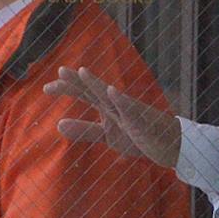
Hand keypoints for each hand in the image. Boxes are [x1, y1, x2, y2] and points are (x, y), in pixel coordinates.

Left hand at [44, 66, 180, 170]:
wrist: (171, 146)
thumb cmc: (140, 137)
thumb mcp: (107, 135)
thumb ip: (84, 130)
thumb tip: (58, 124)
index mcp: (109, 108)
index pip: (86, 94)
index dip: (68, 89)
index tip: (47, 87)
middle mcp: (118, 105)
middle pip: (94, 91)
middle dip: (77, 82)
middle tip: (59, 72)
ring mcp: (131, 112)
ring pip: (110, 97)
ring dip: (96, 84)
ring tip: (81, 72)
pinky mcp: (143, 122)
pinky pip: (131, 111)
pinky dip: (121, 101)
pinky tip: (111, 91)